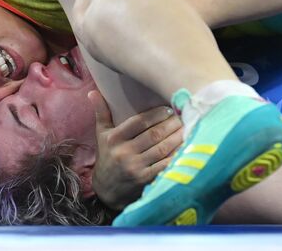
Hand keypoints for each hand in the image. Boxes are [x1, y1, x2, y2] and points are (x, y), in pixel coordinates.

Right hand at [88, 90, 182, 210]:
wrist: (106, 189)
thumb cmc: (107, 156)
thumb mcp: (101, 134)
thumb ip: (101, 112)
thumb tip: (93, 92)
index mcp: (114, 139)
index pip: (139, 122)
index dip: (156, 114)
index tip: (169, 109)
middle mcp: (123, 152)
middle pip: (153, 134)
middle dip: (171, 124)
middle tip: (183, 116)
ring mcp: (135, 167)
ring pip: (162, 148)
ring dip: (177, 137)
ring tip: (188, 127)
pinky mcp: (145, 179)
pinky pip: (165, 164)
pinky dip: (177, 155)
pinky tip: (187, 147)